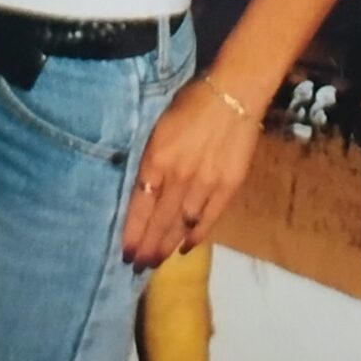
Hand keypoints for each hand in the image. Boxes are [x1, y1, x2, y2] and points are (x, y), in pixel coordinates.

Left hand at [121, 78, 260, 272]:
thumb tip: (145, 189)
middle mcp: (178, 177)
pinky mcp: (228, 186)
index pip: (139, 207)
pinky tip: (186, 247)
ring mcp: (205, 184)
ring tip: (157, 262)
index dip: (132, 233)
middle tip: (139, 267)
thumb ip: (152, 161)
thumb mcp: (160, 128)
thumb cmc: (191, 103)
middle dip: (148, 248)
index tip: (126, 253)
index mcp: (156, 159)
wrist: (234, 93)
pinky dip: (197, 235)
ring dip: (168, 246)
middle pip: (159, 222)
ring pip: (182, 225)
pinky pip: (209, 218)